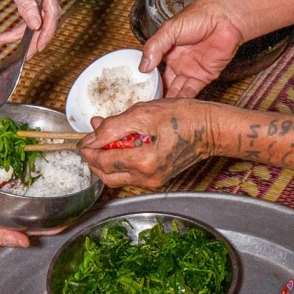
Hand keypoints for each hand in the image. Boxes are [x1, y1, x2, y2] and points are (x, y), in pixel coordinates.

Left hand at [0, 0, 64, 48]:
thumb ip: (24, 4)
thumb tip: (36, 24)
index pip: (52, 8)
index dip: (47, 30)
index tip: (39, 46)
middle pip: (50, 16)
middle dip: (36, 37)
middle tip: (25, 53)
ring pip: (45, 17)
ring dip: (30, 34)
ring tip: (8, 41)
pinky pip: (41, 13)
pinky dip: (28, 25)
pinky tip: (13, 34)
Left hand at [78, 99, 218, 188]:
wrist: (210, 129)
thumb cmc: (183, 117)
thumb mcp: (143, 113)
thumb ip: (114, 126)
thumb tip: (93, 134)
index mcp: (142, 161)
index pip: (102, 161)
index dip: (87, 150)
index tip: (82, 140)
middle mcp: (146, 177)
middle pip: (106, 176)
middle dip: (94, 159)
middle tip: (89, 142)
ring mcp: (153, 180)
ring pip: (117, 177)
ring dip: (106, 160)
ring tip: (106, 139)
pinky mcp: (157, 178)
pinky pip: (130, 174)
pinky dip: (121, 161)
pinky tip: (122, 144)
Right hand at [140, 0, 244, 97]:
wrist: (226, 20)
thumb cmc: (200, 16)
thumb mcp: (171, 28)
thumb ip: (155, 46)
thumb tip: (143, 65)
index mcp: (166, 49)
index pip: (151, 67)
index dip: (144, 78)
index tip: (134, 89)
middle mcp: (177, 61)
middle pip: (162, 82)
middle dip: (154, 93)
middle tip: (143, 104)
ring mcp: (190, 70)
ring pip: (175, 89)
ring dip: (167, 99)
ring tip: (156, 109)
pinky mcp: (203, 77)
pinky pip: (191, 91)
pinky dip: (182, 99)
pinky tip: (173, 106)